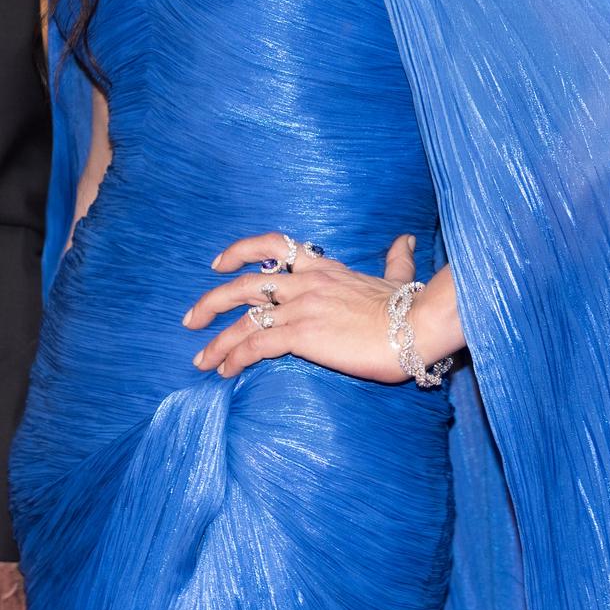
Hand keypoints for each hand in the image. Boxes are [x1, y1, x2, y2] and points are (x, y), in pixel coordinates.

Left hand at [183, 232, 458, 381]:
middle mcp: (305, 283)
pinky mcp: (302, 335)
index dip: (240, 251)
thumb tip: (404, 239)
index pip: (273, 246)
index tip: (218, 264)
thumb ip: (396, 259)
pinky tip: (225, 370)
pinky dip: (235, 356)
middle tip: (191, 319)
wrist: (418, 325)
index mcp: (323, 267)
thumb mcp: (399, 275)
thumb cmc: (411, 307)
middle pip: (244, 284)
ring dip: (217, 341)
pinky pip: (256, 343)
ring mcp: (301, 308)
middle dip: (211, 302)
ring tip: (200, 359)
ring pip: (243, 319)